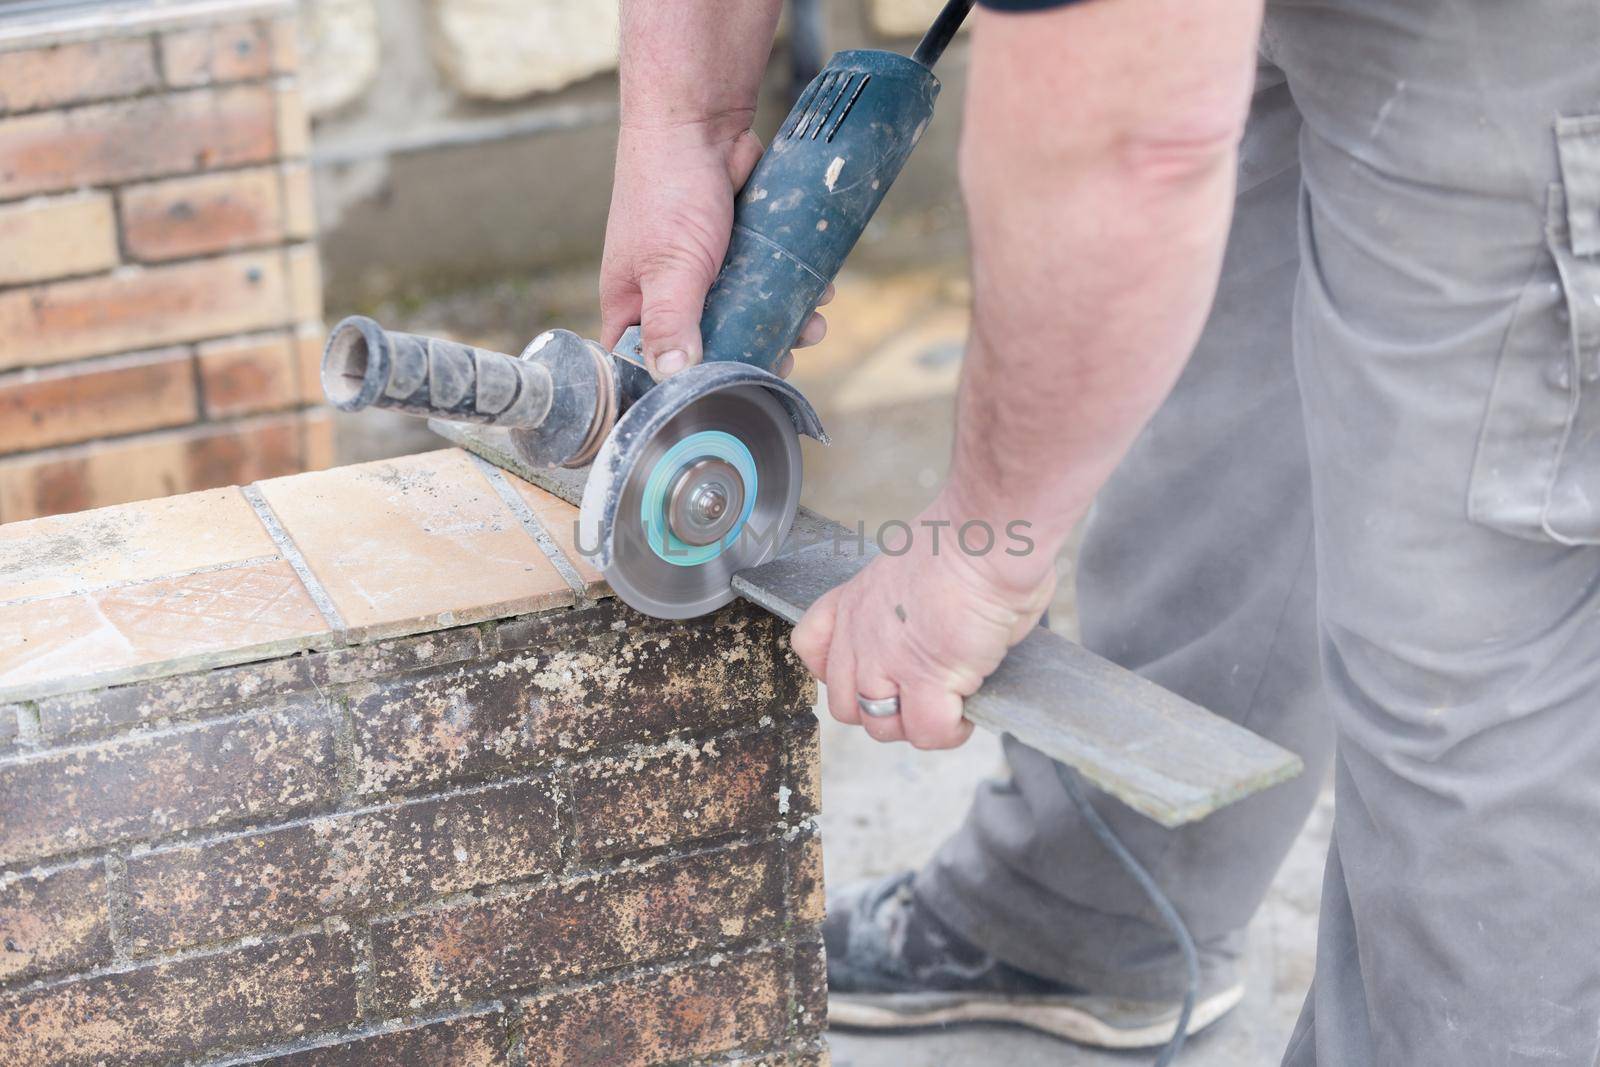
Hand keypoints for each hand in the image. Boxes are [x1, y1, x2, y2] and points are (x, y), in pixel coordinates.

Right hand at [599, 123, 829, 378]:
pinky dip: (789, 289)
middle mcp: (664, 292)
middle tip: (785, 359)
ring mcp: (702, 270)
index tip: (726, 393)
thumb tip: (672, 378)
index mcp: (632, 305)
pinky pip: (763, 281)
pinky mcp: (735, 248)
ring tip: (811, 325)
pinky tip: (815, 291)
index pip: (648, 365)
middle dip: (750, 353)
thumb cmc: (667, 187)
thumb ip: (669, 323)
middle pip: (707, 345)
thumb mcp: (669, 265)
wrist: (700, 119)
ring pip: (743, 315)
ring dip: (780, 323)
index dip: (683, 385)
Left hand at [790, 495, 1056, 748]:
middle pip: (844, 704)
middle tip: (922, 695)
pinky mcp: (925, 680)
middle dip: (884, 710)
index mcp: (856, 600)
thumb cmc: (970, 538)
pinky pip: (927, 732)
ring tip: (949, 705)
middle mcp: (860, 634)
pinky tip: (967, 711)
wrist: (989, 536)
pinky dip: (950, 731)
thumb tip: (938, 631)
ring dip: (916, 725)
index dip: (838, 671)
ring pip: (880, 726)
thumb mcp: (917, 566)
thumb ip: (909, 607)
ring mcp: (886, 660)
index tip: (874, 671)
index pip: (810, 647)